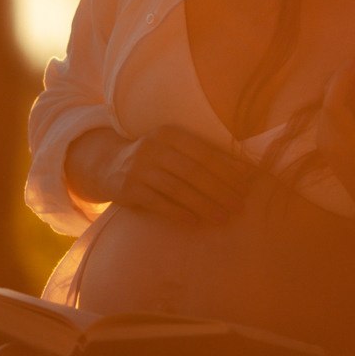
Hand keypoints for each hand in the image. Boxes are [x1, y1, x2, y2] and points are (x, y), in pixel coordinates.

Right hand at [68, 125, 255, 224]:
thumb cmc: (154, 158)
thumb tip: (244, 170)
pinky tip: (195, 222)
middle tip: (240, 205)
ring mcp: (139, 168)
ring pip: (178, 188)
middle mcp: (153, 147)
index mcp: (170, 133)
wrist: (108, 164)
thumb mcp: (173, 148)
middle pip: (194, 171)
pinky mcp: (128, 188)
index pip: (204, 152)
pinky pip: (158, 203)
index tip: (246, 186)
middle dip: (220, 189)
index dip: (227, 170)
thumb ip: (202, 155)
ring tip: (223, 217)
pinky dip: (178, 212)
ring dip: (204, 204)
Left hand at [317, 64, 354, 262]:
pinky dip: (336, 101)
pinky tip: (351, 92)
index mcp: (346, 143)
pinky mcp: (327, 148)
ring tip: (354, 73)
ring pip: (324, 109)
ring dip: (336, 89)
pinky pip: (327, 117)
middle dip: (340, 79)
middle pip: (326, 102)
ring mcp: (326, 146)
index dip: (343, 82)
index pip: (334, 106)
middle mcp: (330, 144)